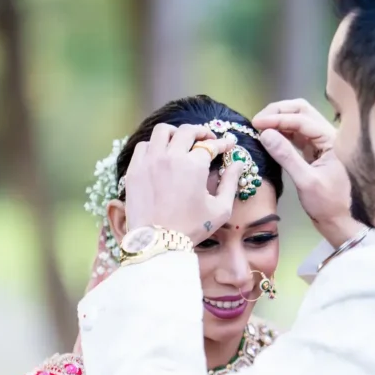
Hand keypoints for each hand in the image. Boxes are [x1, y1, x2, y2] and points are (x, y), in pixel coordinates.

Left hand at [122, 123, 244, 243]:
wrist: (158, 243)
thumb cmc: (192, 229)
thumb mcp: (220, 209)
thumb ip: (231, 183)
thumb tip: (239, 164)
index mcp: (193, 166)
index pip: (210, 145)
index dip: (222, 143)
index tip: (227, 144)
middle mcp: (170, 157)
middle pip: (187, 131)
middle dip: (201, 132)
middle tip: (208, 139)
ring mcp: (149, 162)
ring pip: (162, 132)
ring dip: (176, 133)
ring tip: (182, 142)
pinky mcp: (135, 170)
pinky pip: (144, 146)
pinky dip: (155, 145)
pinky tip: (161, 154)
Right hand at [253, 99, 359, 247]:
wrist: (340, 222)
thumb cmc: (328, 204)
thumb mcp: (306, 181)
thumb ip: (286, 156)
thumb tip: (265, 134)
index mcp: (333, 140)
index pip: (302, 119)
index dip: (277, 119)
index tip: (256, 123)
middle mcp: (329, 136)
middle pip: (303, 111)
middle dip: (279, 112)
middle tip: (257, 121)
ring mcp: (322, 143)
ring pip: (299, 121)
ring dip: (280, 121)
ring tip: (260, 127)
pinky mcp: (315, 152)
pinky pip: (297, 135)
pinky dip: (283, 133)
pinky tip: (269, 136)